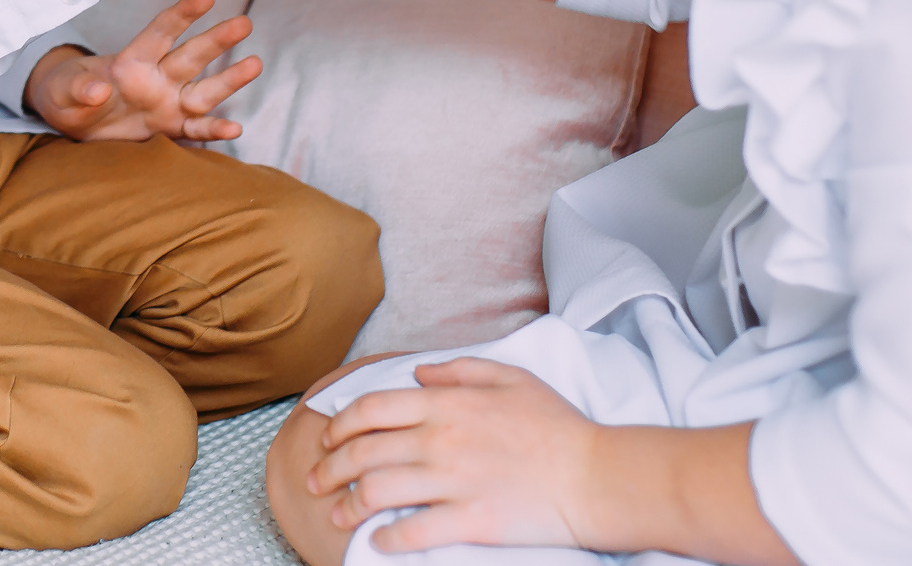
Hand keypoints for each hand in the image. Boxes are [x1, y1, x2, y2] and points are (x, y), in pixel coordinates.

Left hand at [26, 0, 260, 141]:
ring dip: (228, 79)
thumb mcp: (62, 91)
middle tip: (244, 23)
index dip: (181, 15)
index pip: (159, 34)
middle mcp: (156, 78)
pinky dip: (213, 130)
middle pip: (190, 57)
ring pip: (203, 90)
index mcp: (131, 61)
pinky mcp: (169, 128)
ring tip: (255, 64)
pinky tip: (235, 128)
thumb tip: (99, 89)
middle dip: (217, 40)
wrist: (73, 120)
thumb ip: (79, 89)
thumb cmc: (66, 95)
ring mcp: (167, 102)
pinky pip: (195, 130)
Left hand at [307, 359, 600, 553]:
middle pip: (364, 452)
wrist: (596, 475)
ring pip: (379, 492)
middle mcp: (441, 440)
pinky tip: (376, 542)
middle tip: (315, 481)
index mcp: (447, 404)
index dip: (340, 424)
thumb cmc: (557, 426)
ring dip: (348, 505)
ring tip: (334, 514)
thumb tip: (418, 373)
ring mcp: (454, 481)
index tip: (327, 437)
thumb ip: (458, 369)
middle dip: (329, 467)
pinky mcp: (470, 520)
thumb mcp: (510, 377)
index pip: (372, 408)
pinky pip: (414, 532)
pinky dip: (387, 539)